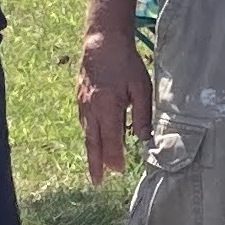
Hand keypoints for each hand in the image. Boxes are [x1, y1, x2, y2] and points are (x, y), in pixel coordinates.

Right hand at [77, 31, 153, 183]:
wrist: (102, 42)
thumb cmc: (126, 64)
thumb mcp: (141, 89)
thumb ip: (142, 116)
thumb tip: (145, 140)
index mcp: (107, 108)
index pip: (110, 141)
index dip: (115, 158)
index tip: (119, 171)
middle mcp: (91, 109)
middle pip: (92, 143)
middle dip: (96, 164)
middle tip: (97, 182)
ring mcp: (82, 104)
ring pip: (87, 133)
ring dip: (92, 151)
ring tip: (96, 166)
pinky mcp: (79, 98)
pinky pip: (84, 122)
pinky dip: (89, 135)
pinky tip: (94, 139)